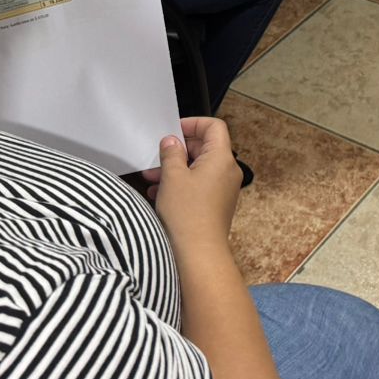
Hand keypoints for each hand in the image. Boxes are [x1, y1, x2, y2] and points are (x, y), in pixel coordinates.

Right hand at [137, 117, 242, 248]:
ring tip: (151, 178)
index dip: (193, 124)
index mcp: (221, 158)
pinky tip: (158, 194)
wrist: (199, 254)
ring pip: (199, 168)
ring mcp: (224, 189)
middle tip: (157, 157)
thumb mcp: (172, 177)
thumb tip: (171, 142)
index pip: (214, 127)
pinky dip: (182, 184)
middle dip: (178, 150)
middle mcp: (228, 171)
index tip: (173, 131)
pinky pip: (200, 185)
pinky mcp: (217, 204)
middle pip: (205, 147)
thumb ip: (171, 153)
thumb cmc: (187, 214)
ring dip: (176, 169)